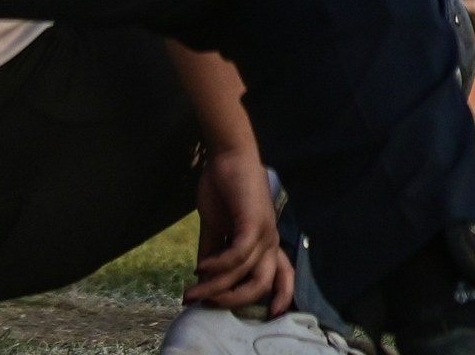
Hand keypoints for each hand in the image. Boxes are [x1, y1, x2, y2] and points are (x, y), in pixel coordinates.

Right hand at [187, 147, 292, 314]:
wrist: (227, 159)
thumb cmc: (224, 191)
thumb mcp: (216, 230)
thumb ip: (212, 255)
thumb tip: (202, 283)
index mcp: (266, 243)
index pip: (283, 275)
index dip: (281, 297)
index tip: (271, 315)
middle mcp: (271, 240)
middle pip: (263, 283)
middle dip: (235, 301)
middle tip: (207, 306)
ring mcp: (264, 230)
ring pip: (244, 272)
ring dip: (214, 287)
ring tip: (191, 292)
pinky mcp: (253, 221)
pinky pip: (238, 254)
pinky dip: (218, 265)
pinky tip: (200, 267)